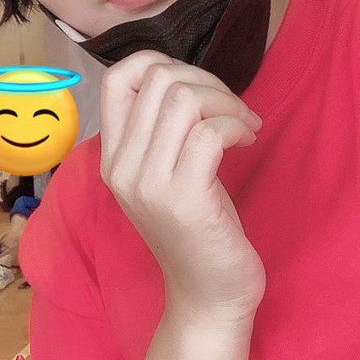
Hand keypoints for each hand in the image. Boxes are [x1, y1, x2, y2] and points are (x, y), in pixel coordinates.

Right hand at [99, 50, 265, 323]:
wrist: (207, 296)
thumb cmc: (198, 229)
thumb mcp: (167, 172)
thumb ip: (162, 129)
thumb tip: (186, 77)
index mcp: (112, 157)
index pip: (116, 78)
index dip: (162, 63)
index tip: (197, 89)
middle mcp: (121, 168)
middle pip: (158, 79)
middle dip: (208, 82)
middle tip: (233, 110)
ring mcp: (149, 184)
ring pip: (183, 99)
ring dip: (227, 102)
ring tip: (245, 126)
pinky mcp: (184, 199)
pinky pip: (210, 131)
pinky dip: (237, 124)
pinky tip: (247, 142)